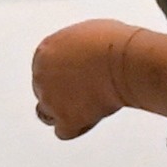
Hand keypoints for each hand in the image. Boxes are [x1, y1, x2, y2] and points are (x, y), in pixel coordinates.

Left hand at [31, 19, 138, 140]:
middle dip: (61, 93)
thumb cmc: (114, 44)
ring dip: (62, 112)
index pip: (43, 68)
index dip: (61, 74)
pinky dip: (75, 127)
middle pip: (43, 91)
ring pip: (46, 114)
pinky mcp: (65, 119)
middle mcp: (41, 76)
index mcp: (45, 52)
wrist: (125, 61)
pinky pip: (63, 131)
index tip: (77, 77)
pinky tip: (90, 118)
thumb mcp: (87, 34)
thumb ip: (76, 48)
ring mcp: (50, 100)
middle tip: (86, 92)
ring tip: (84, 109)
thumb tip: (85, 55)